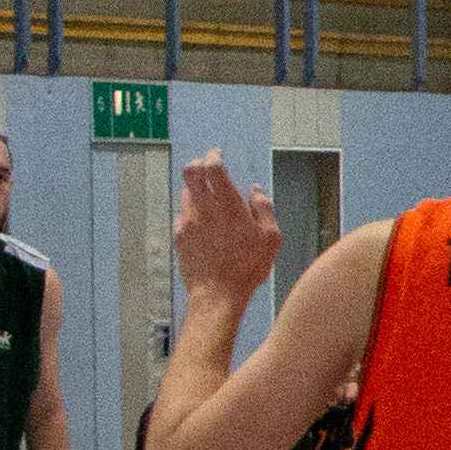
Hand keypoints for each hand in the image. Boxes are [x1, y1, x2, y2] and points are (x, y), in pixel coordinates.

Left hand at [174, 153, 282, 304]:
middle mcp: (205, 210)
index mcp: (229, 207)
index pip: (213, 168)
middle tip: (205, 167)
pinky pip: (182, 218)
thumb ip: (263, 209)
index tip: (216, 154)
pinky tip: (202, 226)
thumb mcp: (270, 238)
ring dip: (196, 192)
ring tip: (210, 202)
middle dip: (197, 164)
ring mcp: (189, 223)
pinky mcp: (180, 237)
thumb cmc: (248, 268)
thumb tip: (254, 190)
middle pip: (190, 173)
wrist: (218, 295)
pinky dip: (191, 216)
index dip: (213, 155)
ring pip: (186, 195)